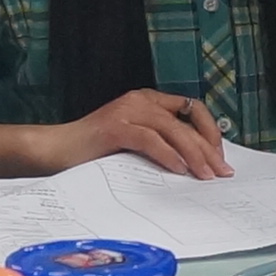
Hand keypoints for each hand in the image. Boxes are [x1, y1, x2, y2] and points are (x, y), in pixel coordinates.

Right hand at [56, 89, 230, 179]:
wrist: (55, 150)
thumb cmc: (94, 151)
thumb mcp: (134, 143)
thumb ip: (160, 144)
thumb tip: (194, 165)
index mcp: (147, 100)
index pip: (191, 109)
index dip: (210, 131)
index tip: (219, 157)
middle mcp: (140, 100)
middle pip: (187, 121)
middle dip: (208, 148)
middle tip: (220, 172)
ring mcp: (127, 111)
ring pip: (173, 130)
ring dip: (194, 154)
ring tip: (205, 175)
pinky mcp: (115, 127)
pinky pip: (151, 140)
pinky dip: (168, 155)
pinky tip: (179, 170)